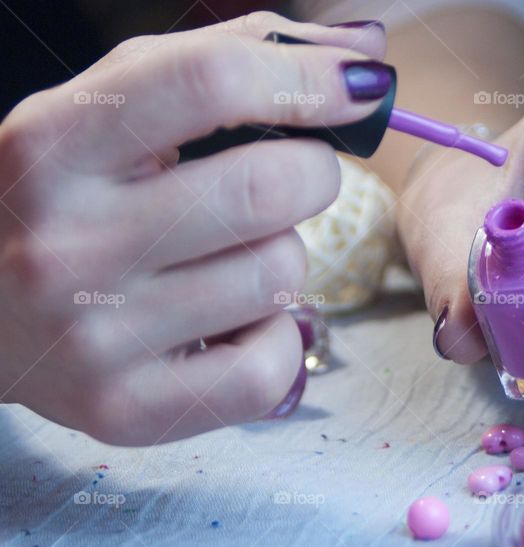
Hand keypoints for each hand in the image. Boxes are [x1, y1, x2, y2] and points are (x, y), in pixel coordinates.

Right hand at [0, 12, 386, 443]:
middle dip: (311, 173)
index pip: (207, 83)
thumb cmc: (65, 196)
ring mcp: (93, 337)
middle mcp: (64, 243)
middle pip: (267, 189)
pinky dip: (276, 338)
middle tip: (289, 178)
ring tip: (225, 257)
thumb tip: (364, 52)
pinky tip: (231, 324)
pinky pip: (269, 367)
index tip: (359, 85)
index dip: (306, 78)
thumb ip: (223, 63)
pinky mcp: (127, 411)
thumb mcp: (109, 111)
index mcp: (53, 145)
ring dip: (281, 255)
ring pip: (280, 274)